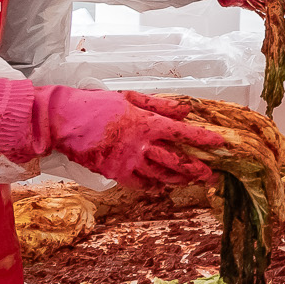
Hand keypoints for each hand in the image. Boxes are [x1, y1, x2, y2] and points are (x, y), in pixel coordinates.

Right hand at [55, 89, 224, 184]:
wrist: (65, 120)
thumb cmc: (97, 104)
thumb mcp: (131, 98)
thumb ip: (160, 105)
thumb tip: (186, 110)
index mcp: (146, 123)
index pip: (182, 133)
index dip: (202, 139)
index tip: (219, 143)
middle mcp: (140, 145)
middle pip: (176, 161)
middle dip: (196, 169)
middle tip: (210, 174)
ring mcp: (128, 161)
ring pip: (160, 175)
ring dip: (177, 179)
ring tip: (188, 180)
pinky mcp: (115, 173)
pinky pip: (140, 184)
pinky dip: (152, 185)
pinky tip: (160, 185)